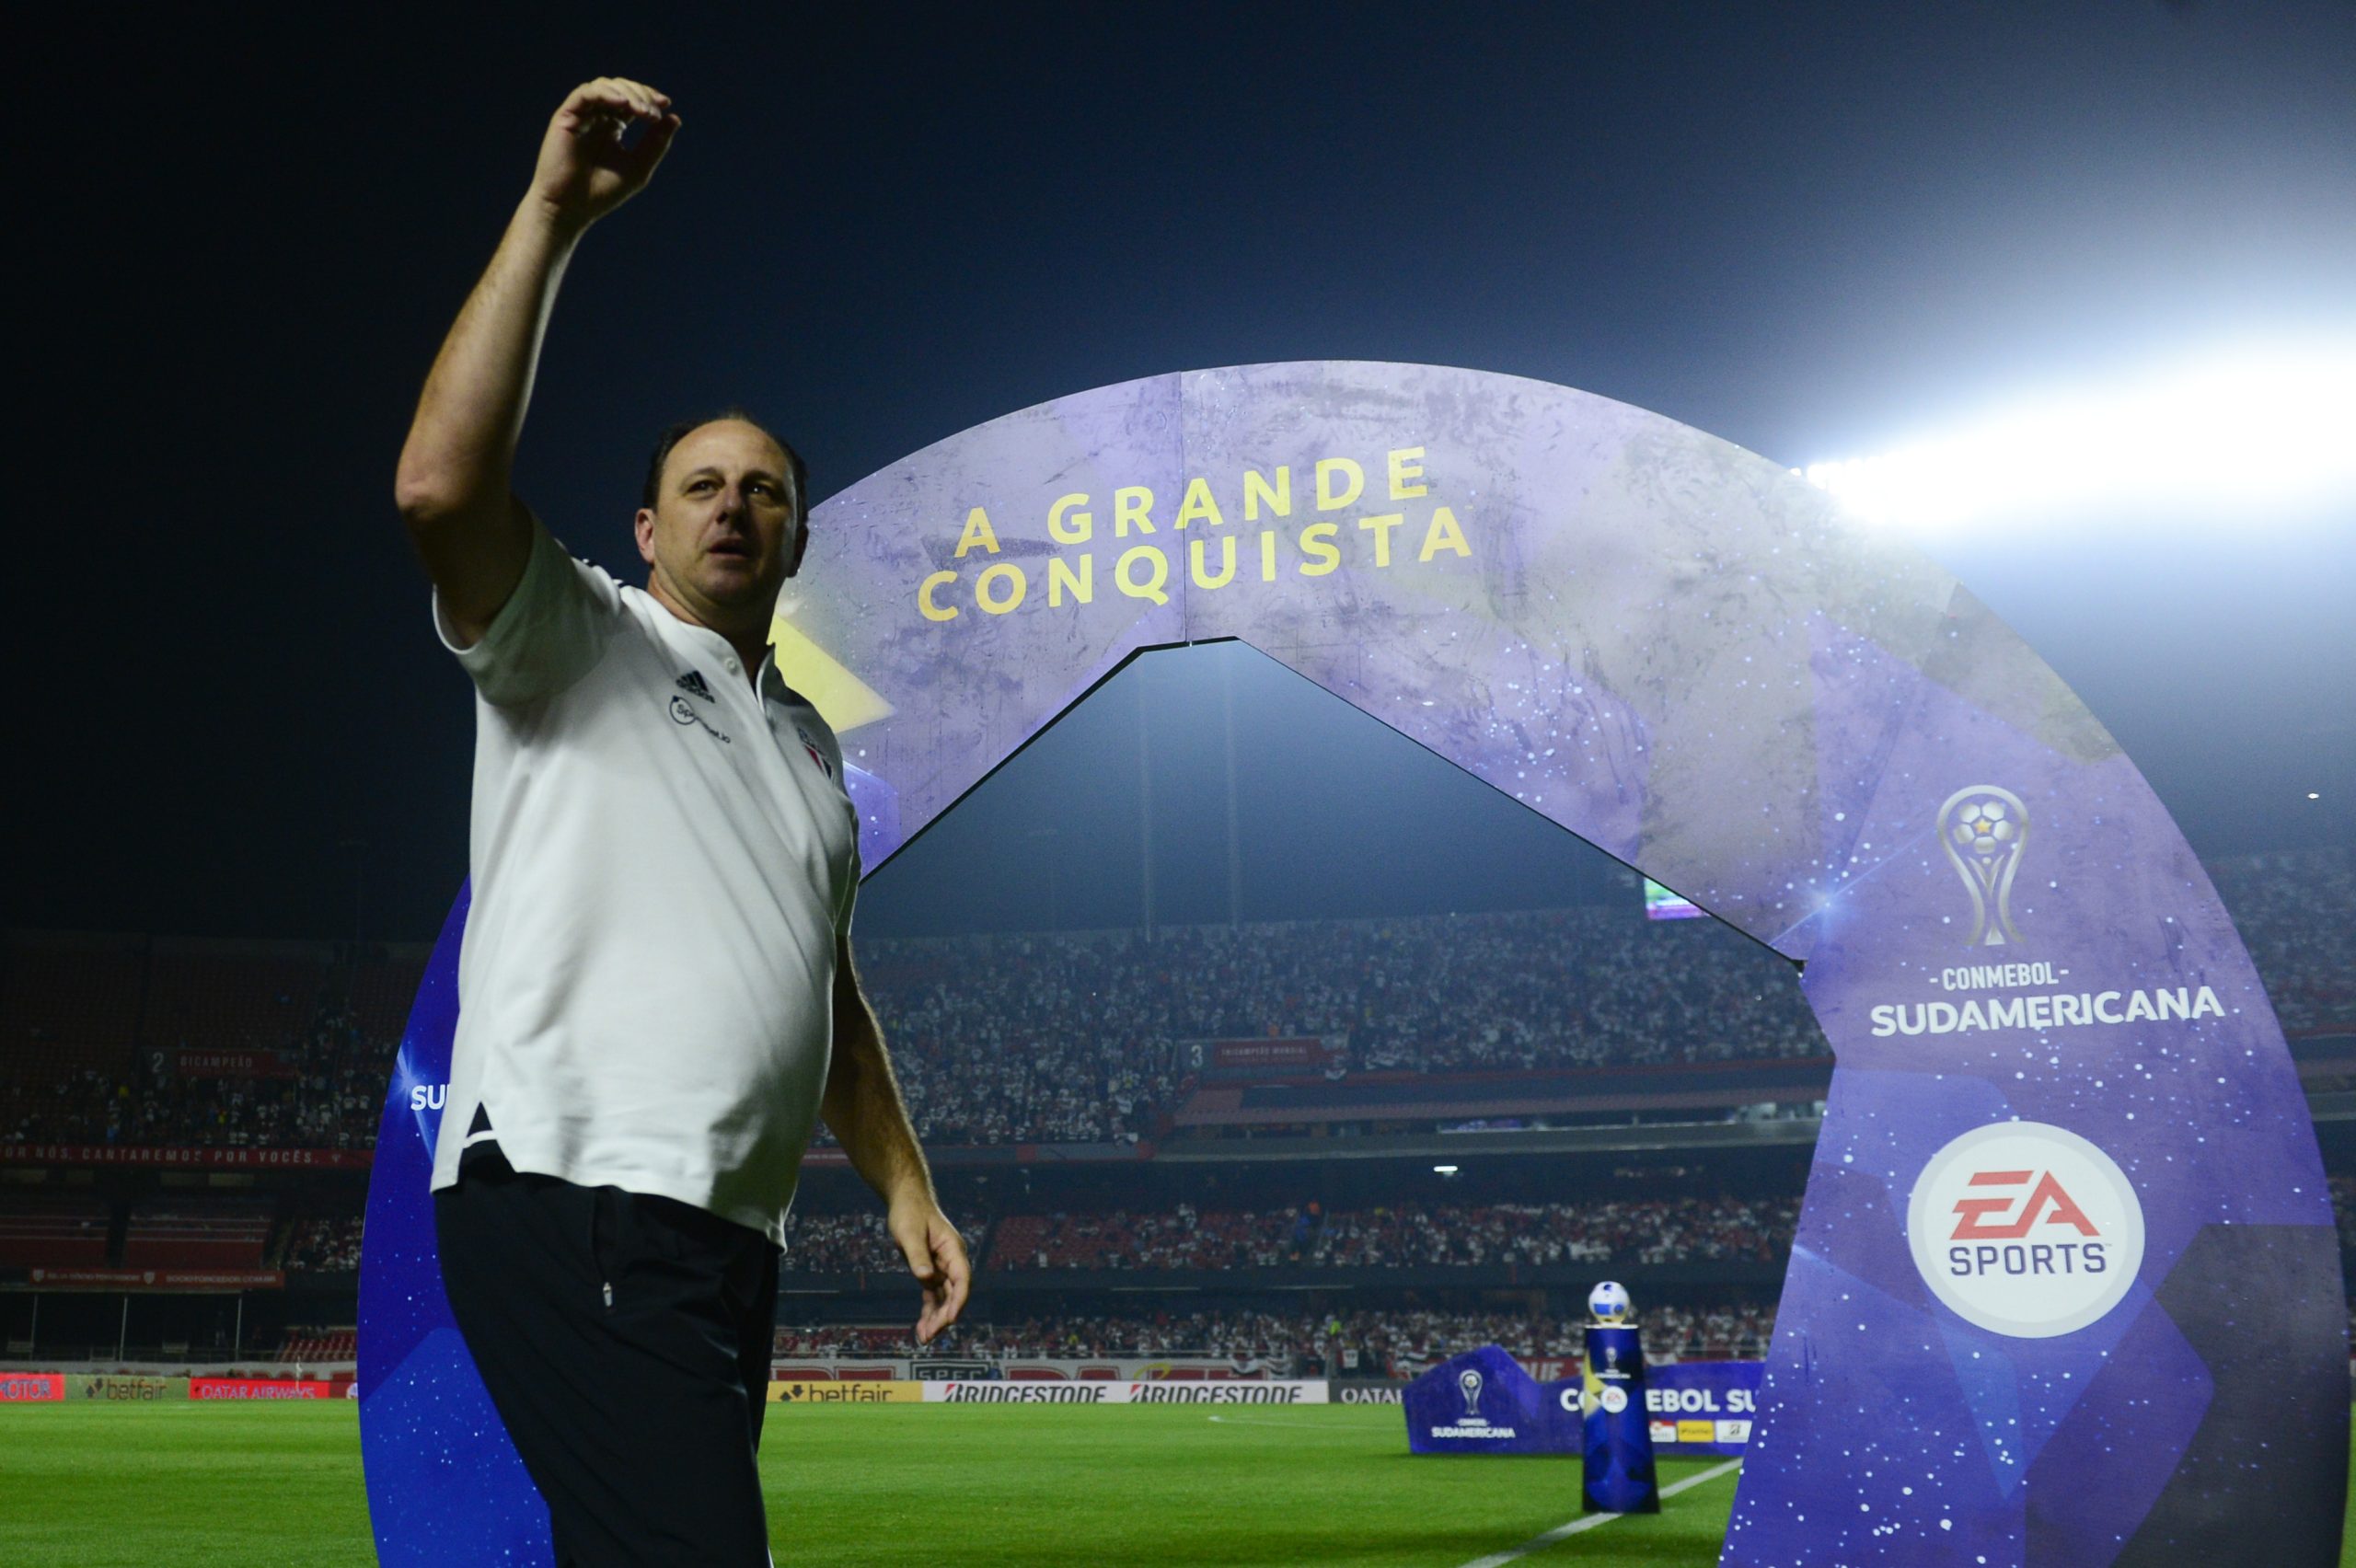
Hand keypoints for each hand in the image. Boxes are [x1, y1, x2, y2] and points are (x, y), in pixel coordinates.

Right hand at [527, 77, 679, 232]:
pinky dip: (605, 93)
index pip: (633, 101)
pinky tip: (623, 103)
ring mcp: (581, 116)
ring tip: (643, 111)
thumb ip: (655, 143)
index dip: (648, 97)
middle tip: (654, 113)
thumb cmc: (601, 193)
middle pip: (621, 89)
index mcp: (613, 128)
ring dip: (627, 93)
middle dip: (641, 95)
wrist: (570, 208)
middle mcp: (597, 118)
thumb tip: (674, 118)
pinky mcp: (566, 117)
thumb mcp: (638, 167)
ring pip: (604, 86)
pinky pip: (585, 94)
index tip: (666, 103)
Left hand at [888, 1198, 971, 1344]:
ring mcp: (942, 1267)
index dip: (959, 1300)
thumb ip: (918, 1255)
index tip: (952, 1319)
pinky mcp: (930, 1271)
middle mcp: (951, 1260)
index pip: (962, 1278)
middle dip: (945, 1315)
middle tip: (931, 1334)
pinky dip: (928, 1311)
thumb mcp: (909, 1232)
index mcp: (953, 1249)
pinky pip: (932, 1295)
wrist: (906, 1200)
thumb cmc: (909, 1212)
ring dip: (936, 1318)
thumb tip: (926, 1278)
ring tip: (924, 1338)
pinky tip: (922, 1328)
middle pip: (954, 1293)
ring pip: (944, 1298)